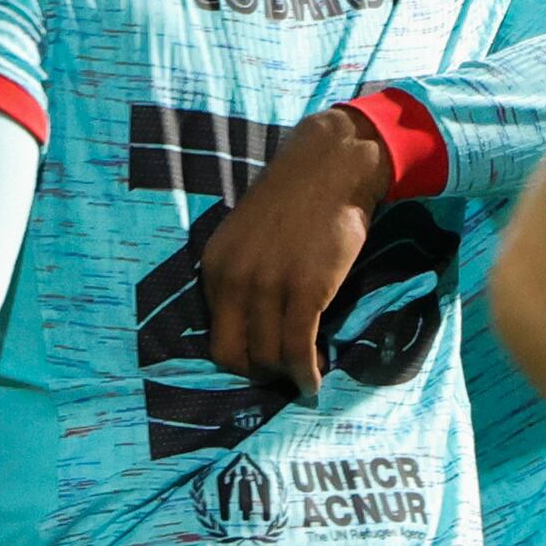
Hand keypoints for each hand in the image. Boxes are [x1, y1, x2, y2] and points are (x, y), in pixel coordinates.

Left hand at [206, 108, 390, 394]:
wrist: (331, 166)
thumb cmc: (295, 199)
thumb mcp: (247, 238)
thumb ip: (241, 278)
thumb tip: (251, 326)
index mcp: (215, 268)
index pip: (217, 339)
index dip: (240, 360)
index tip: (263, 364)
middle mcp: (233, 280)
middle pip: (236, 355)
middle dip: (260, 373)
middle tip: (283, 375)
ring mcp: (268, 286)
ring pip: (268, 356)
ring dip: (287, 375)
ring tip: (304, 376)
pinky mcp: (305, 289)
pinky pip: (298, 347)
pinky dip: (306, 372)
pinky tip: (315, 379)